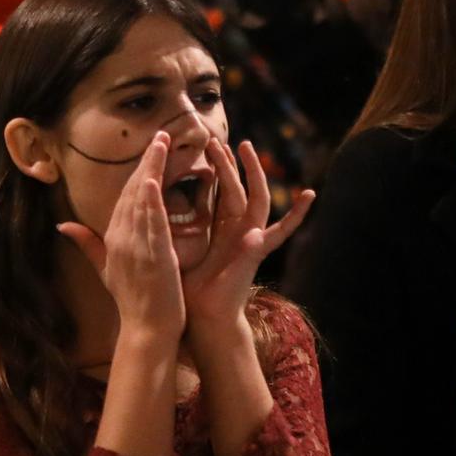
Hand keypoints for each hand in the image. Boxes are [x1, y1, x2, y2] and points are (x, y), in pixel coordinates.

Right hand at [58, 132, 187, 345]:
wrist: (146, 329)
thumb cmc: (132, 301)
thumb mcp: (105, 270)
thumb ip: (86, 244)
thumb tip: (61, 224)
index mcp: (112, 239)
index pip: (123, 197)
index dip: (136, 171)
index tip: (149, 148)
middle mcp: (121, 237)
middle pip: (131, 191)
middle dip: (146, 161)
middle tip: (160, 133)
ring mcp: (136, 245)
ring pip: (142, 199)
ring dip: (152, 168)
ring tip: (163, 142)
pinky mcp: (153, 253)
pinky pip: (151, 220)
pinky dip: (152, 198)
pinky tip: (154, 176)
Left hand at [181, 138, 312, 334]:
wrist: (201, 317)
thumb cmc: (187, 289)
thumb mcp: (176, 251)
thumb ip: (172, 230)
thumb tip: (147, 212)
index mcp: (220, 231)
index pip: (221, 193)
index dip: (217, 171)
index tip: (208, 146)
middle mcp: (238, 232)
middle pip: (237, 189)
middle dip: (231, 165)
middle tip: (220, 138)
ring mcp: (250, 240)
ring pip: (255, 199)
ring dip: (252, 173)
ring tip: (247, 148)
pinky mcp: (257, 252)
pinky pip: (280, 231)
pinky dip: (295, 215)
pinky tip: (308, 194)